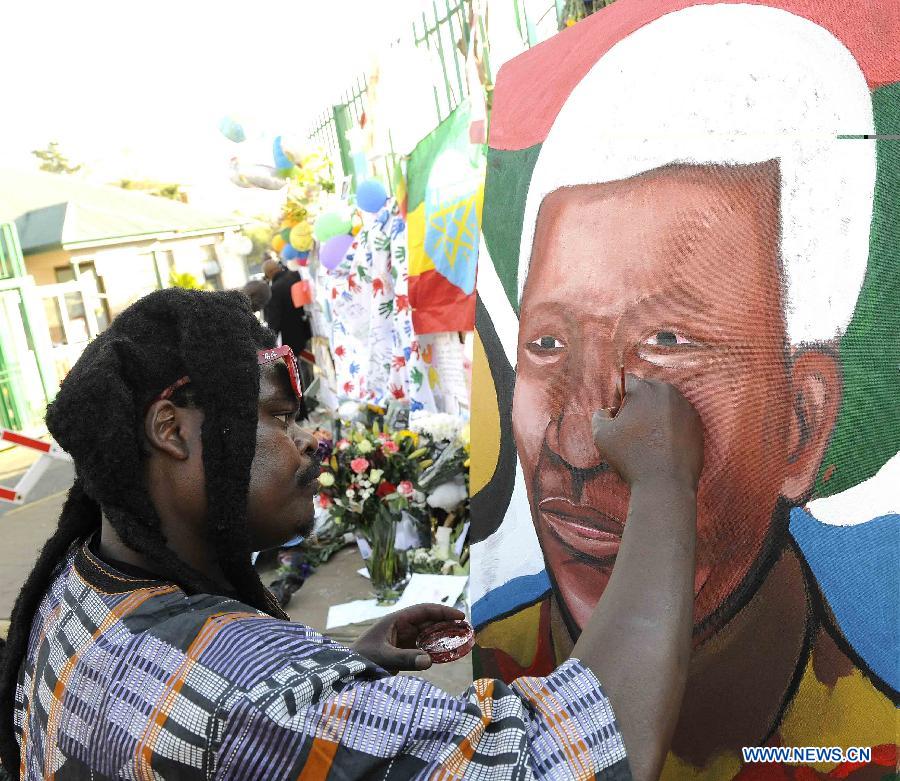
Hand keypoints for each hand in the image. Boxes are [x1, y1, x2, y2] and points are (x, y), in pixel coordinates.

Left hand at [352, 604, 465, 672]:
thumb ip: (405, 659)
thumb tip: (429, 661)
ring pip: (428, 634)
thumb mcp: (383, 658)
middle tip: (466, 629)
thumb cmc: (362, 659)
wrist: (348, 671)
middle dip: (447, 623)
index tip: (460, 615)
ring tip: (461, 639)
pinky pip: (423, 647)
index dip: (442, 611)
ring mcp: (402, 639)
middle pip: (429, 621)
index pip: (423, 610)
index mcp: (396, 620)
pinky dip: (435, 649)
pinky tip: (447, 654)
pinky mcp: (403, 651)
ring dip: (443, 635)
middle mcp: (401, 627)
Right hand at [592, 375, 703, 489]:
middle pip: (647, 389)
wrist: (665, 483)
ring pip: (663, 403)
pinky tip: (662, 446)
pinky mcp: (697, 423)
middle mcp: (667, 392)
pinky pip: (678, 417)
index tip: (618, 418)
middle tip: (632, 430)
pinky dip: (669, 426)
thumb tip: (607, 411)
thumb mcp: (601, 435)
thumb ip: (599, 415)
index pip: (625, 380)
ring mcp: (686, 407)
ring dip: (654, 415)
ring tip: (648, 440)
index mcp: (643, 389)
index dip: (617, 398)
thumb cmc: (631, 457)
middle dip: (637, 404)